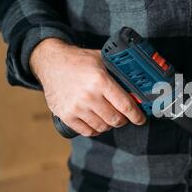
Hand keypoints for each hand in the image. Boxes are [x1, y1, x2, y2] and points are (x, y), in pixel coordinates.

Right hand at [30, 38, 145, 136]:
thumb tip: (138, 85)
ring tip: (109, 116)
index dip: (136, 115)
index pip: (125, 106)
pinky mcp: (66, 115)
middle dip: (123, 120)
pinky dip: (96, 129)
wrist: (51, 62)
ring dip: (109, 124)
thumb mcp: (102, 60)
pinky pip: (87, 132)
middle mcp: (89, 96)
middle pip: (115, 119)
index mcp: (100, 81)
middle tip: (124, 116)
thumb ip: (118, 72)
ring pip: (103, 127)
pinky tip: (98, 122)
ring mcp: (76, 107)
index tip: (141, 119)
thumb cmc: (79, 61)